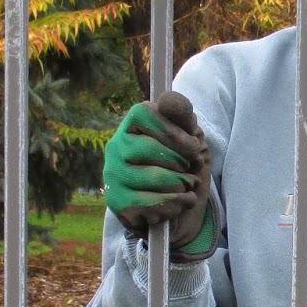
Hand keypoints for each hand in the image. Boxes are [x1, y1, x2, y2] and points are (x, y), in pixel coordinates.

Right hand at [103, 90, 215, 259]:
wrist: (179, 207)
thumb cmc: (183, 165)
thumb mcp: (189, 135)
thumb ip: (182, 114)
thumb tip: (167, 99)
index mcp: (131, 124)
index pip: (147, 115)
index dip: (176, 133)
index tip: (193, 147)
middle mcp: (115, 147)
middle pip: (152, 149)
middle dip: (182, 163)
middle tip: (190, 170)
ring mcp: (113, 176)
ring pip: (156, 179)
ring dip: (183, 185)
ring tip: (187, 186)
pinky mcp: (118, 204)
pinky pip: (153, 204)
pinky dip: (177, 204)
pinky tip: (181, 203)